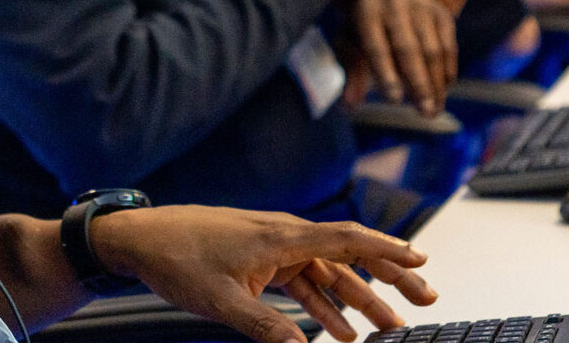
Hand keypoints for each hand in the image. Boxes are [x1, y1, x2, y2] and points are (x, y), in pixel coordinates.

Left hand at [90, 205, 436, 342]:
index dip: (386, 251)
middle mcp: (284, 237)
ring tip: (388, 330)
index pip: (346, 239)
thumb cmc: (180, 257)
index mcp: (281, 236)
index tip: (421, 262)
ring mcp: (272, 248)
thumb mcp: (223, 300)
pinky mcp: (259, 260)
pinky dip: (324, 307)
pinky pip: (302, 284)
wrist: (144, 238)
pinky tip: (339, 334)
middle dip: (387, 278)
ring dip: (357, 301)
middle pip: (347, 256)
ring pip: (327, 274)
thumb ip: (267, 329)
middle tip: (424, 300)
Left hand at [338, 0, 457, 114]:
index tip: (394, 101)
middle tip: (425, 113)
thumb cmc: (365, 28)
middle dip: (418, 84)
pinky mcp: (442, 13)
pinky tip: (443, 89)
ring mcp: (421, 6)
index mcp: (366, 12)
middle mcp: (394, 4)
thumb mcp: (351, 44)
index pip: (376, 47)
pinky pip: (449, 47)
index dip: (385, 75)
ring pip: (433, 51)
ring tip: (434, 109)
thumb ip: (351, 73)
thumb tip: (349, 105)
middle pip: (408, 49)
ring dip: (436, 84)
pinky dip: (448, 71)